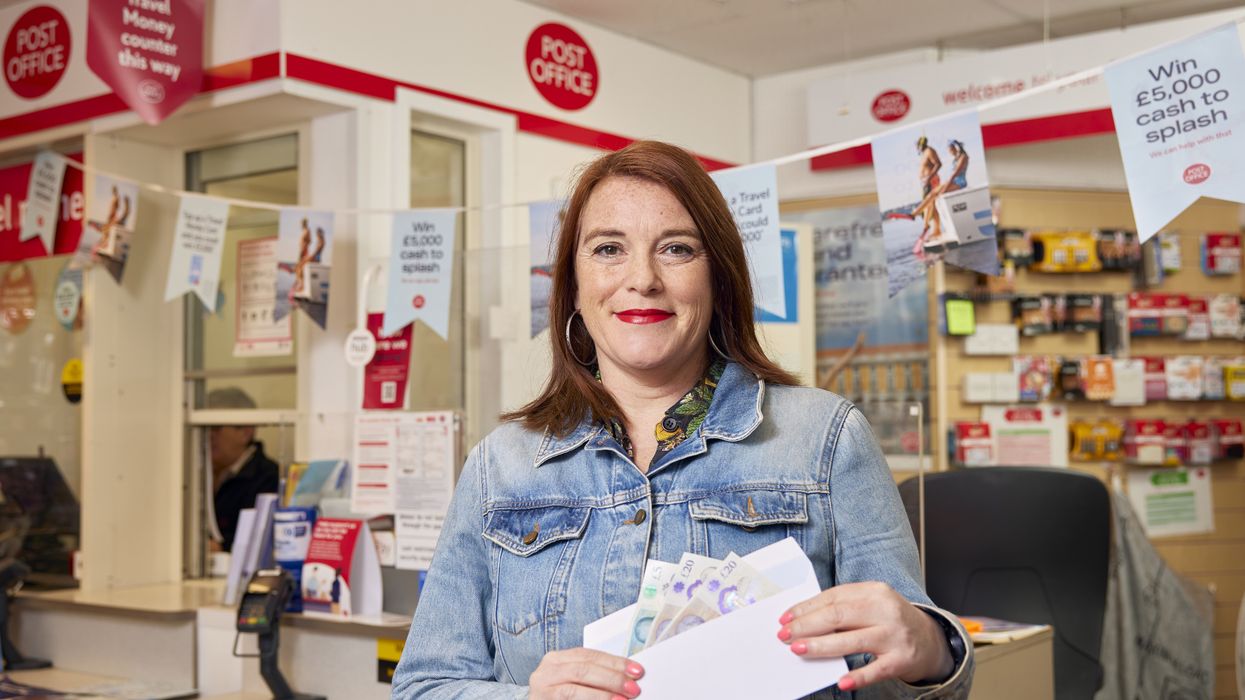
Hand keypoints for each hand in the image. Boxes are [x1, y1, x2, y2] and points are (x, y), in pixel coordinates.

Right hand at [529, 648, 643, 699]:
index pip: (589, 655)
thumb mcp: (577, 683)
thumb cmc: (563, 699)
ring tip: (622, 699)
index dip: (614, 662)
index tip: (637, 670)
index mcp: (557, 659)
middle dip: (612, 677)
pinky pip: (568, 699)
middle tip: (633, 688)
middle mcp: (546, 671)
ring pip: (575, 686)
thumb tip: (628, 679)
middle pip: (583, 668)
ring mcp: (541, 688)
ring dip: (603, 693)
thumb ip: (596, 678)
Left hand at [776, 582, 953, 691]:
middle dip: (806, 626)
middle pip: (838, 616)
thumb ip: (844, 608)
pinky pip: (875, 670)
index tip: (785, 618)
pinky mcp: (901, 660)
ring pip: (852, 641)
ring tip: (799, 650)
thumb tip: (804, 620)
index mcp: (875, 592)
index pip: (833, 598)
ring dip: (821, 646)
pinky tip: (840, 682)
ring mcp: (894, 636)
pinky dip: (857, 677)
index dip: (806, 608)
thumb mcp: (872, 605)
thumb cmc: (890, 620)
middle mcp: (886, 610)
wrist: (931, 640)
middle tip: (785, 635)